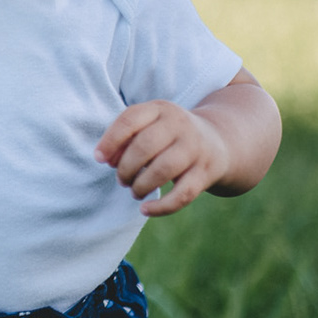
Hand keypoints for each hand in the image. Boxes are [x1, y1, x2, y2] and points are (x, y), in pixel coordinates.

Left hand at [94, 100, 230, 216]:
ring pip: (163, 170)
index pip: (130, 120)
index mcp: (160, 108)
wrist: (217, 141)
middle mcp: (180, 124)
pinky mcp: (205, 172)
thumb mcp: (149, 126)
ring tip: (135, 191)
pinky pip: (182, 194)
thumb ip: (125, 138)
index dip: (110, 141)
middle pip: (145, 147)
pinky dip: (161, 206)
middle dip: (125, 168)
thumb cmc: (169, 136)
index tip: (99, 159)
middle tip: (122, 179)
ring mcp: (195, 148)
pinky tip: (145, 209)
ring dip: (141, 185)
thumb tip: (106, 159)